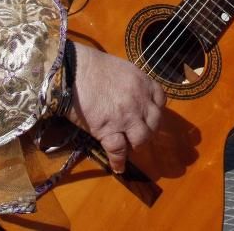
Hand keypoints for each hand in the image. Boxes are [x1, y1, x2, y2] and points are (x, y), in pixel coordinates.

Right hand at [68, 44, 164, 173]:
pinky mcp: (108, 130)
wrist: (73, 71)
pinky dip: (119, 162)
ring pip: (142, 139)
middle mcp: (140, 100)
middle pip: (154, 122)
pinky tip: (118, 167)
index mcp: (143, 82)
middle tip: (139, 135)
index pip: (160, 100)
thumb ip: (130, 83)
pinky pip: (118, 151)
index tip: (149, 117)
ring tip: (130, 148)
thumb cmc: (92, 66)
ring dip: (137, 145)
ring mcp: (126, 117)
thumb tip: (127, 94)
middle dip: (149, 130)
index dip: (155, 111)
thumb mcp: (121, 68)